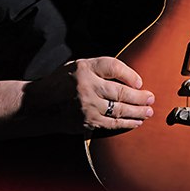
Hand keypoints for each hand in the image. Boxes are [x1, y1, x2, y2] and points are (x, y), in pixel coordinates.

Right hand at [24, 57, 154, 134]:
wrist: (38, 105)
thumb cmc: (61, 83)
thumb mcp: (77, 67)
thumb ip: (99, 69)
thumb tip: (129, 78)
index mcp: (83, 68)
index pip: (113, 66)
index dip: (130, 74)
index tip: (139, 81)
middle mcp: (86, 86)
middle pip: (120, 90)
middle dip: (140, 96)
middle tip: (151, 98)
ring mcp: (86, 106)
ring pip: (119, 109)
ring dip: (138, 111)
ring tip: (148, 110)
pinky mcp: (87, 122)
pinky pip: (112, 124)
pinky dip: (127, 123)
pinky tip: (137, 122)